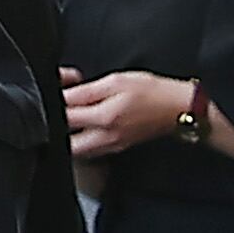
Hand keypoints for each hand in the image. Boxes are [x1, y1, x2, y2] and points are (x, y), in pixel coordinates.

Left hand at [62, 66, 199, 159]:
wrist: (178, 109)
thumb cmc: (152, 92)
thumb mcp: (116, 81)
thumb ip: (85, 90)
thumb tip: (61, 95)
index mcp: (103, 119)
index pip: (64, 118)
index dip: (55, 102)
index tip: (57, 91)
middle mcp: (104, 138)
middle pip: (65, 144)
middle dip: (58, 129)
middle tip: (59, 111)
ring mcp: (110, 147)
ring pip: (76, 151)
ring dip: (69, 135)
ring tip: (74, 116)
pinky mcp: (115, 148)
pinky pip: (90, 150)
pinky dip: (82, 139)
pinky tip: (88, 124)